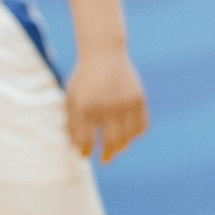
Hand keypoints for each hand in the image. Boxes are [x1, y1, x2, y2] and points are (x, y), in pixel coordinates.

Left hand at [65, 45, 148, 161]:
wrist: (104, 54)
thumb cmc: (84, 80)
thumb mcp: (71, 99)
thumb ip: (72, 123)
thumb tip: (77, 148)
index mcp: (84, 108)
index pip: (86, 141)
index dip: (85, 151)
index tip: (85, 155)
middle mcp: (105, 107)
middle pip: (111, 142)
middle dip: (107, 155)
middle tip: (105, 160)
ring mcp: (124, 103)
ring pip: (128, 137)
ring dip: (122, 146)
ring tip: (117, 148)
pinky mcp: (139, 99)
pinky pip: (142, 125)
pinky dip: (136, 134)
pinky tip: (129, 135)